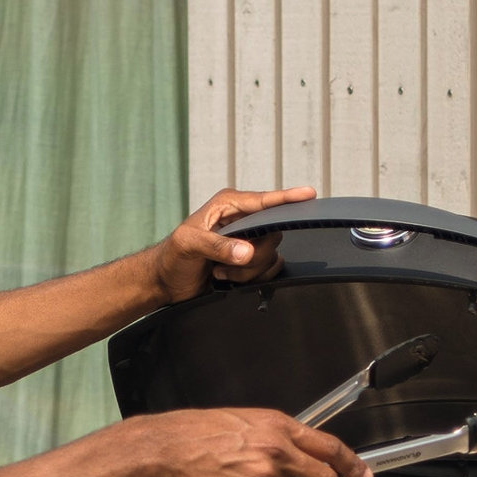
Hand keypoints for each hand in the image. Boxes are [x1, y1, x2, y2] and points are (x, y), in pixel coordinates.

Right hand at [137, 406, 372, 476]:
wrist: (168, 448)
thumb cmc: (200, 434)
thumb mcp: (248, 423)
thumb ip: (279, 438)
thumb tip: (303, 457)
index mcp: (280, 427)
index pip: (330, 446)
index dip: (353, 464)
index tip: (365, 476)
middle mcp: (278, 450)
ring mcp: (265, 476)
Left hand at [151, 185, 318, 301]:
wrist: (167, 282)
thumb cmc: (172, 256)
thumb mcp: (188, 244)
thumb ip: (217, 245)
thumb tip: (246, 251)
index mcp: (228, 205)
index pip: (264, 201)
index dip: (287, 198)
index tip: (309, 194)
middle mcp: (243, 219)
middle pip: (273, 234)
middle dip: (252, 256)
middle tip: (222, 263)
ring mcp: (249, 241)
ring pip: (272, 256)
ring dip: (248, 271)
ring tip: (219, 271)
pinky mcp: (251, 261)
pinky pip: (269, 270)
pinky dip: (250, 279)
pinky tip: (227, 277)